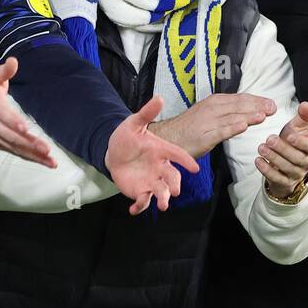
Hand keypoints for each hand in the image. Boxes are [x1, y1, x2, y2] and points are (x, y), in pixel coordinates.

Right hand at [0, 57, 55, 167]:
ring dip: (32, 155)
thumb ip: (3, 70)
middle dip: (28, 143)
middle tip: (46, 149)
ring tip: (50, 161)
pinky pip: (13, 152)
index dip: (12, 122)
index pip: (1, 115)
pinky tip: (43, 161)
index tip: (25, 128)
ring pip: (13, 147)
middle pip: (10, 135)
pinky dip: (28, 157)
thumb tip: (13, 62)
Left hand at [105, 95, 201, 214]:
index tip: (194, 168)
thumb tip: (159, 97)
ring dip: (163, 199)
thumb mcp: (134, 123)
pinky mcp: (140, 191)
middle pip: (172, 177)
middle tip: (174, 191)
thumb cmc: (127, 138)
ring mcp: (151, 180)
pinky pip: (143, 201)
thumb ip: (147, 113)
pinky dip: (140, 207)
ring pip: (161, 191)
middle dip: (174, 184)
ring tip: (162, 205)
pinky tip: (134, 209)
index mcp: (161, 150)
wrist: (113, 153)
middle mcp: (159, 167)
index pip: (177, 155)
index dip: (186, 161)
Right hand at [150, 92, 275, 160]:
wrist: (168, 137)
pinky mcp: (204, 136)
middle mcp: (212, 109)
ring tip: (263, 114)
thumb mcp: (210, 114)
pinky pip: (220, 131)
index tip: (271, 103)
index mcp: (215, 102)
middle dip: (257, 106)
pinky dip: (232, 127)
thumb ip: (228, 112)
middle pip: (239, 106)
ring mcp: (208, 122)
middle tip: (273, 108)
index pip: (240, 99)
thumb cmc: (190, 128)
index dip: (257, 100)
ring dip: (249, 115)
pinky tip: (243, 126)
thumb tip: (248, 111)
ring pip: (232, 116)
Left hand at [258, 101, 307, 199]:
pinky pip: (276, 178)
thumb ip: (303, 116)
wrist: (287, 162)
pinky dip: (266, 170)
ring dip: (273, 158)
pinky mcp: (285, 183)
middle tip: (269, 139)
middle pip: (297, 158)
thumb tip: (306, 104)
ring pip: (286, 168)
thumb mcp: (299, 127)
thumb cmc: (293, 141)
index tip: (290, 136)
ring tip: (262, 148)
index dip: (301, 142)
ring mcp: (297, 174)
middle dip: (283, 149)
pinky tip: (258, 160)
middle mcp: (307, 162)